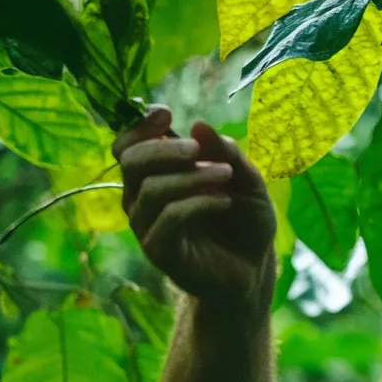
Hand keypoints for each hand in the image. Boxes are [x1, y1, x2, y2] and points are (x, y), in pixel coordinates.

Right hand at [112, 106, 277, 315]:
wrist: (254, 268)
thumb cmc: (245, 221)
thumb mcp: (247, 181)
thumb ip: (227, 154)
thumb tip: (199, 126)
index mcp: (155, 176)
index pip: (127, 147)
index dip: (139, 127)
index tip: (165, 114)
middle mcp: (142, 200)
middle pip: (131, 162)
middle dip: (164, 149)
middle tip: (197, 150)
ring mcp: (148, 227)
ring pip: (151, 189)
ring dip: (191, 176)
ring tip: (226, 176)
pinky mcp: (160, 252)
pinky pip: (169, 218)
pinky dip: (199, 203)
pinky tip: (224, 202)